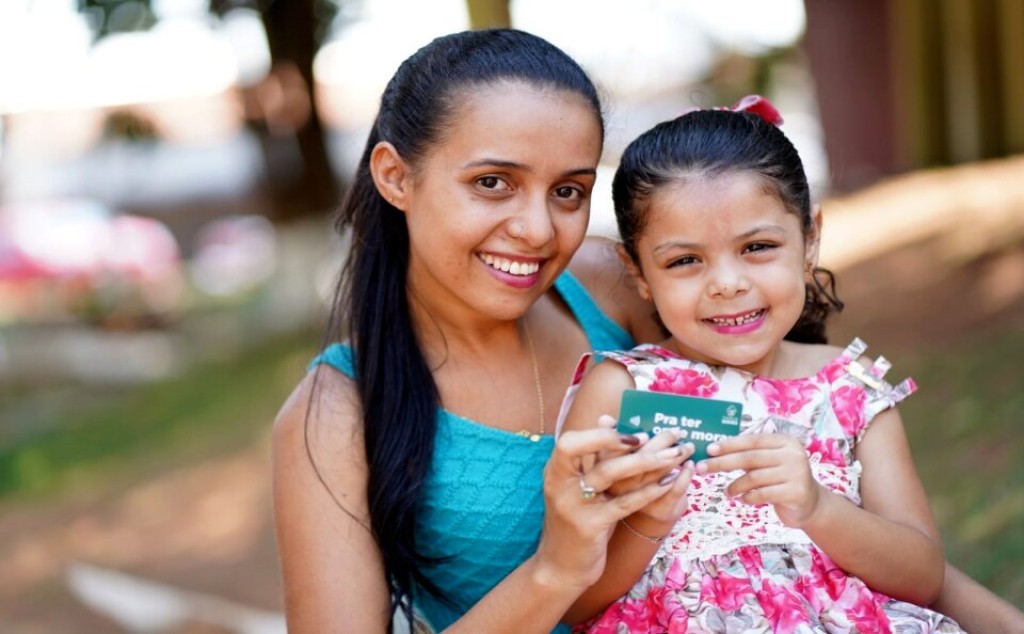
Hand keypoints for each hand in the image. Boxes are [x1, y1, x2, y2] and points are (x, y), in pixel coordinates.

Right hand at [535, 416, 692, 588]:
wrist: (560, 567)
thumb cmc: (574, 522)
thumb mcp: (575, 489)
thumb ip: (589, 459)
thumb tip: (608, 419)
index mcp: (555, 472)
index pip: (571, 442)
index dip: (602, 433)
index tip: (635, 433)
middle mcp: (559, 484)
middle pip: (588, 450)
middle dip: (629, 440)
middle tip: (666, 437)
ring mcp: (572, 505)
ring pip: (609, 473)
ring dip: (646, 461)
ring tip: (675, 455)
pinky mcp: (590, 526)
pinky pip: (623, 503)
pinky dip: (648, 491)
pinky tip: (669, 483)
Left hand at [697, 433, 824, 527]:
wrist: (811, 505)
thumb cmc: (783, 480)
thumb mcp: (770, 463)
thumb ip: (750, 455)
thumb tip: (714, 451)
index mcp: (786, 442)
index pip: (752, 440)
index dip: (729, 444)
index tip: (709, 449)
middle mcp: (793, 455)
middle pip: (750, 458)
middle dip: (722, 463)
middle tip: (702, 468)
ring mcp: (797, 473)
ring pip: (754, 478)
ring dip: (734, 485)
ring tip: (727, 492)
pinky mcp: (796, 492)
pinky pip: (762, 494)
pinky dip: (748, 497)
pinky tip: (742, 499)